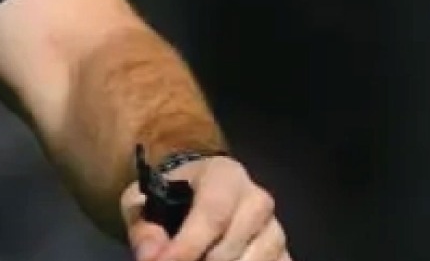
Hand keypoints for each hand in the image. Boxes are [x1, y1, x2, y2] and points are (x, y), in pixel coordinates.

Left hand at [120, 156, 288, 260]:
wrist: (199, 190)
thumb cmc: (172, 195)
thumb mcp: (145, 201)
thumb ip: (145, 229)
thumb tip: (152, 258)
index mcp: (225, 176)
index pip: (212, 214)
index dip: (187, 246)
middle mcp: (258, 201)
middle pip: (231, 248)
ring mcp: (275, 230)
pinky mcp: (284, 253)